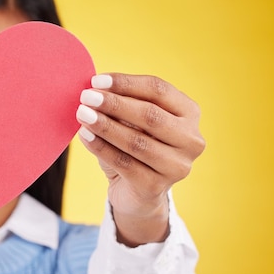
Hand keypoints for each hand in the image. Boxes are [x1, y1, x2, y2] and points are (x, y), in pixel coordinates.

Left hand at [76, 73, 204, 245]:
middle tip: (86, 96)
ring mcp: (177, 166)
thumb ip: (121, 106)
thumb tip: (95, 90)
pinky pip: (123, 162)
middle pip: (150, 115)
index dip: (126, 83)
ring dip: (105, 125)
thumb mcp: (132, 122)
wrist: (136, 193)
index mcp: (189, 113)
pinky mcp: (156, 187)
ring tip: (82, 114)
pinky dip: (101, 147)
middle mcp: (191, 140)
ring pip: (136, 141)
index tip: (96, 80)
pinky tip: (84, 136)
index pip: (158, 90)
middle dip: (114, 104)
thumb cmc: (134, 148)